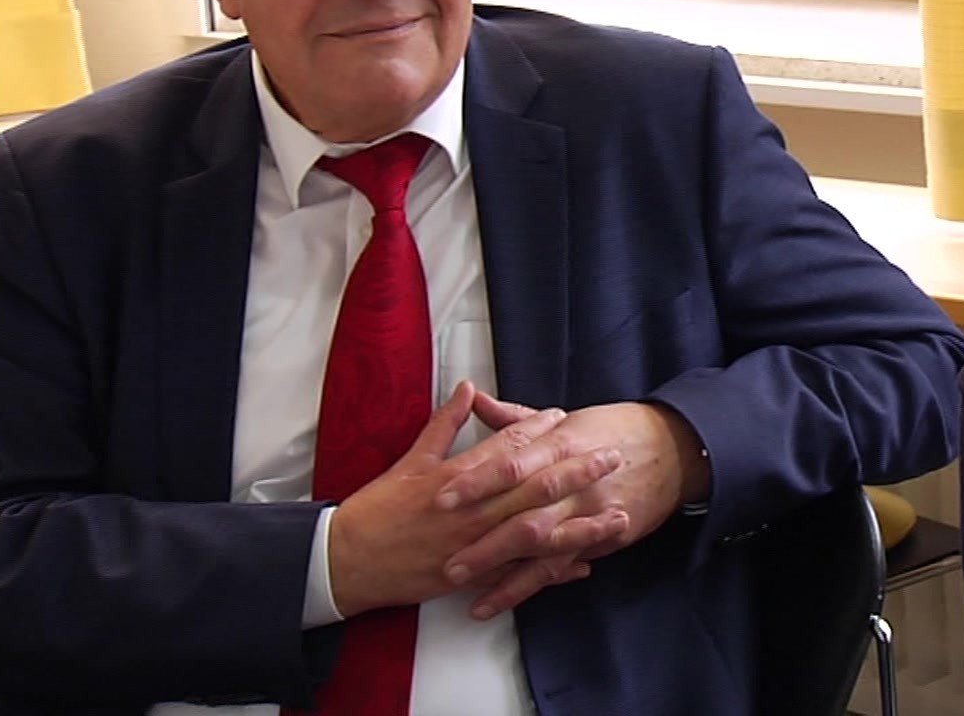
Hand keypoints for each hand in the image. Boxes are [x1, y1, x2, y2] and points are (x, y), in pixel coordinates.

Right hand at [325, 382, 627, 616]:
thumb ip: (444, 424)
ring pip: (537, 533)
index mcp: (457, 477)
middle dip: (576, 471)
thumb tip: (469, 388)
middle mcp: (472, 510)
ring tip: (617, 516)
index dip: (539, 432)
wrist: (347, 561)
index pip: (507, 449)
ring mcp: (475, 546)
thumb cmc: (378, 508)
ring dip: (579, 525)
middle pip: (534, 487)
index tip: (566, 418)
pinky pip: (521, 573)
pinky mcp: (473, 576)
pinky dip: (553, 569)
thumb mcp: (410, 460)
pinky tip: (584, 563)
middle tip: (611, 456)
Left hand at [433, 394, 711, 618]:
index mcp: (560, 444)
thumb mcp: (567, 420)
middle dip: (483, 539)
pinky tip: (502, 599)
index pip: (512, 462)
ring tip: (468, 593)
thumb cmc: (614, 430)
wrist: (674, 449)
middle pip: (523, 511)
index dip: (476, 481)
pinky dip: (531, 584)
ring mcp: (589, 511)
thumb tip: (473, 399)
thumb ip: (515, 419)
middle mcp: (573, 480)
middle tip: (445, 560)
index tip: (441, 497)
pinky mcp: (603, 536)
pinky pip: (561, 564)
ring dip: (504, 573)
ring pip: (542, 547)